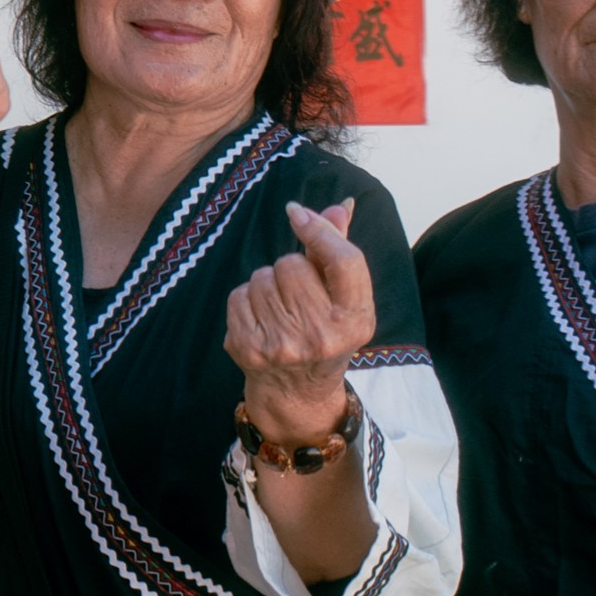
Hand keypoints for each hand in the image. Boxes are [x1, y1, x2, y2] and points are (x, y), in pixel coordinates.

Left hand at [224, 199, 374, 442]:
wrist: (296, 391)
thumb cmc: (325, 332)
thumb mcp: (345, 299)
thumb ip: (340, 251)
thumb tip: (340, 205)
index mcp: (356, 321)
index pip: (344, 261)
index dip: (320, 230)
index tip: (298, 213)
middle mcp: (322, 336)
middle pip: (293, 264)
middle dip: (292, 269)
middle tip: (298, 296)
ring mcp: (283, 345)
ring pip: (262, 277)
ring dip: (267, 285)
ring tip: (281, 310)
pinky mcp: (249, 349)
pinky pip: (239, 294)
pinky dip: (246, 300)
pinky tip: (261, 320)